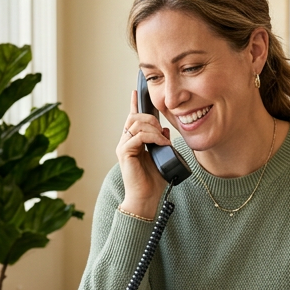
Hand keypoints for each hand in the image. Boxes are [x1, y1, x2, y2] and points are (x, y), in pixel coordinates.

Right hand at [117, 89, 170, 218]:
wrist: (146, 198)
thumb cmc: (154, 180)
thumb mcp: (163, 156)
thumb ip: (163, 142)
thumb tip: (165, 130)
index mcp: (133, 141)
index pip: (132, 119)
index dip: (134, 104)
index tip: (136, 91)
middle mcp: (125, 142)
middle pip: (133, 118)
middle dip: (150, 118)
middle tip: (162, 129)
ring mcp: (123, 147)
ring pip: (135, 124)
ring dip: (152, 128)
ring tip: (162, 138)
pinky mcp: (124, 153)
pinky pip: (138, 136)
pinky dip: (152, 137)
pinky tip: (161, 143)